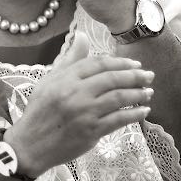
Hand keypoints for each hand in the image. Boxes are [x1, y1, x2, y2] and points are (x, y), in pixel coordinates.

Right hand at [6, 33, 153, 177]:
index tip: (135, 65)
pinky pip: (119, 119)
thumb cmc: (40, 111)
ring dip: (138, 94)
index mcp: (65, 79)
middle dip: (135, 76)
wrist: (31, 144)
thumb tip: (82, 36)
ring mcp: (85, 113)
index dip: (120, 63)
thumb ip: (70, 60)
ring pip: (119, 98)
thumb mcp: (49, 81)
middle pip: (112, 79)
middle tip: (149, 76)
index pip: (98, 64)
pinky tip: (144, 111)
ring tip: (149, 92)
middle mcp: (75, 93)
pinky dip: (135, 114)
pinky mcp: (91, 131)